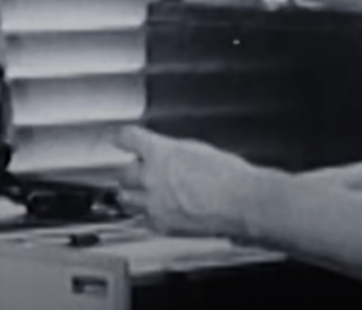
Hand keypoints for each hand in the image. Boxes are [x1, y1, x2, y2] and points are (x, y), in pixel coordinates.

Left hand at [114, 126, 256, 237]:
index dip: (125, 138)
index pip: (127, 138)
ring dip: (133, 193)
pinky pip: (142, 218)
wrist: (238, 203)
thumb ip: (172, 151)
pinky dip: (147, 213)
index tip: (122, 139)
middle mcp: (149, 177)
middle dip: (132, 170)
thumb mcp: (197, 150)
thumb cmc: (227, 175)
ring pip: (125, 198)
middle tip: (143, 170)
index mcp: (160, 152)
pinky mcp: (159, 224)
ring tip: (145, 192)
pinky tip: (160, 209)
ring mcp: (152, 203)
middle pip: (122, 172)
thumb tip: (164, 153)